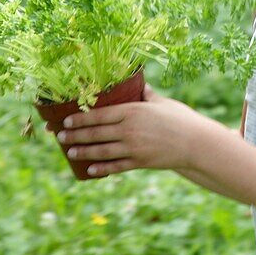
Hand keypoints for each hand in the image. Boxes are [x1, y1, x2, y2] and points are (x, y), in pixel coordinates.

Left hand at [55, 84, 203, 177]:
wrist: (196, 143)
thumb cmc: (180, 119)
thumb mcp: (162, 103)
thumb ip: (147, 95)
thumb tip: (140, 85)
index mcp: (133, 111)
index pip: (100, 114)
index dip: (81, 118)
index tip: (66, 119)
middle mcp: (129, 129)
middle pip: (95, 133)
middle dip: (75, 134)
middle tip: (59, 135)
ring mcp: (133, 148)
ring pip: (101, 151)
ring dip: (83, 151)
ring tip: (69, 151)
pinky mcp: (139, 163)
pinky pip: (115, 166)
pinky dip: (101, 168)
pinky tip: (90, 170)